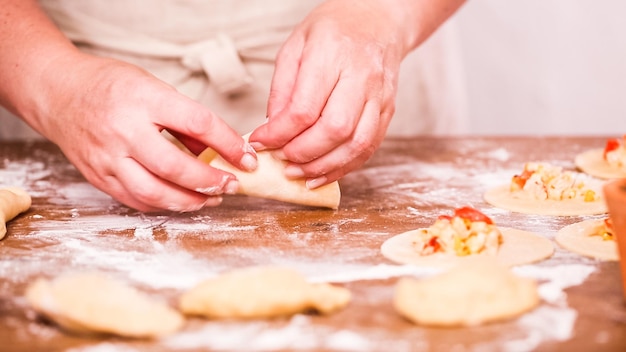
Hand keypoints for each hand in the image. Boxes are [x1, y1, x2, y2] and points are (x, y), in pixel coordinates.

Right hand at [32, 53, 256, 211]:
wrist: (58, 93)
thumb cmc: (112, 86)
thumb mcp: (155, 88)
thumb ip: (186, 119)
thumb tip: (222, 149)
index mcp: (144, 99)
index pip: (198, 123)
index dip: (229, 144)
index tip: (248, 158)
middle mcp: (124, 131)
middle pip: (175, 167)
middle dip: (211, 181)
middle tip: (232, 185)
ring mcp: (108, 158)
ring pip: (155, 193)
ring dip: (190, 201)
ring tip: (213, 197)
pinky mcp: (98, 177)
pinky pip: (136, 200)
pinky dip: (165, 205)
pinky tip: (183, 201)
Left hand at [249, 0, 413, 187]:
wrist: (379, 21)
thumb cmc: (333, 30)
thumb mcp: (295, 46)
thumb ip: (282, 89)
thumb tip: (272, 130)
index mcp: (332, 55)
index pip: (305, 108)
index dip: (279, 133)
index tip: (261, 143)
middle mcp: (361, 76)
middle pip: (334, 129)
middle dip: (303, 154)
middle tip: (282, 161)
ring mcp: (379, 96)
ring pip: (357, 144)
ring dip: (325, 167)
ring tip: (300, 175)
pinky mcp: (389, 110)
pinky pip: (369, 147)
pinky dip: (345, 166)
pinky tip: (324, 172)